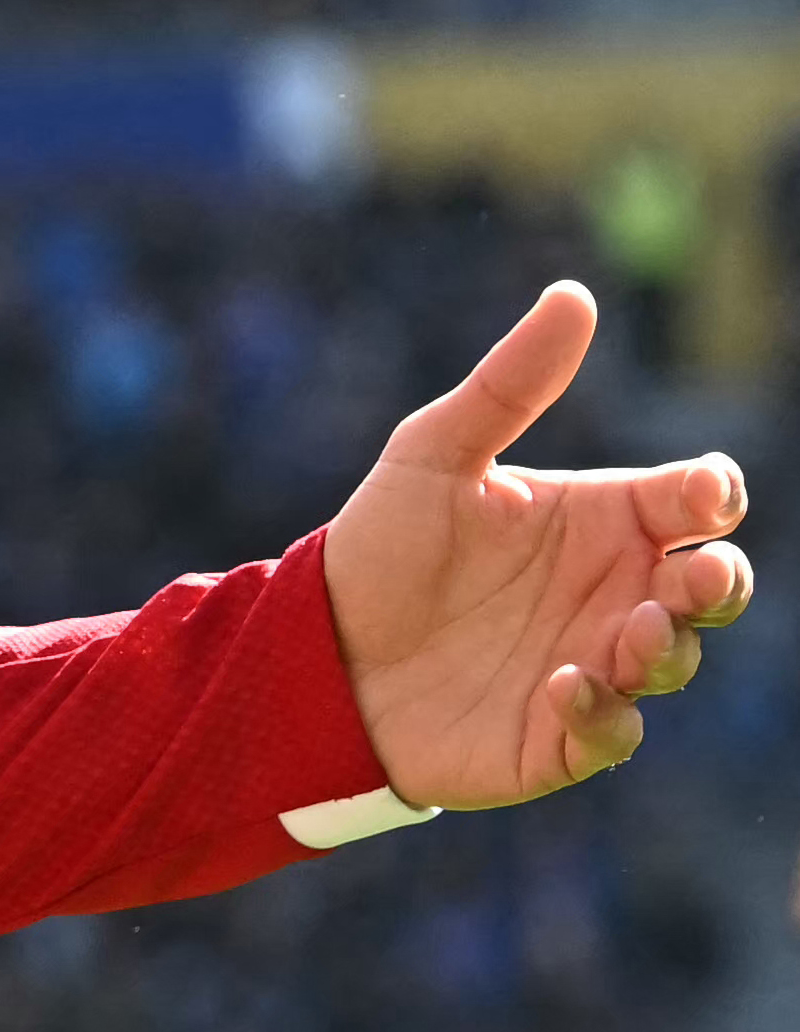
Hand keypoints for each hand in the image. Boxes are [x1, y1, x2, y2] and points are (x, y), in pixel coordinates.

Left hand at [325, 282, 752, 806]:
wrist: (313, 646)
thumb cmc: (385, 544)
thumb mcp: (435, 452)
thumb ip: (510, 385)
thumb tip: (575, 296)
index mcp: (604, 521)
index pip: (694, 504)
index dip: (711, 497)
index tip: (700, 493)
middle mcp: (615, 592)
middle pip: (711, 586)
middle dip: (718, 580)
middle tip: (691, 574)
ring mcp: (595, 664)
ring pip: (672, 659)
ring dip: (663, 647)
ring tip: (628, 632)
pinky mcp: (558, 736)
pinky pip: (611, 734)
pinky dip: (602, 716)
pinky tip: (566, 688)